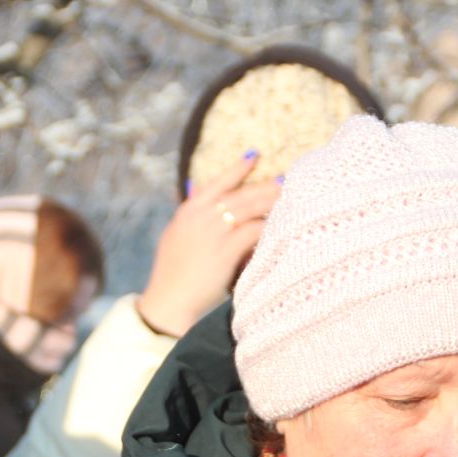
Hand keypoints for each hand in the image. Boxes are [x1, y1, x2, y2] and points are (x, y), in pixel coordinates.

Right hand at [135, 152, 280, 337]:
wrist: (168, 301)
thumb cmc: (172, 274)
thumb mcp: (175, 237)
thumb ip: (189, 216)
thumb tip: (196, 192)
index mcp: (188, 211)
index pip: (216, 183)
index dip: (237, 169)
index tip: (254, 155)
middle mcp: (200, 217)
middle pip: (239, 194)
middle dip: (264, 186)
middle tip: (285, 179)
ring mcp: (213, 233)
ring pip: (249, 209)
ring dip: (271, 202)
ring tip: (289, 197)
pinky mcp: (225, 251)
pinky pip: (254, 231)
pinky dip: (268, 227)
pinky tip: (282, 225)